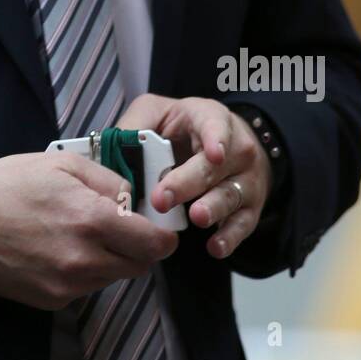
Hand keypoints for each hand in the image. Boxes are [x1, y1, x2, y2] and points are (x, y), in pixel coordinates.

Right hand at [0, 151, 178, 310]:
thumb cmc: (10, 184)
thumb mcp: (63, 163)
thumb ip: (109, 180)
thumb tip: (135, 200)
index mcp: (92, 221)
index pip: (154, 244)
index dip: (163, 236)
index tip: (159, 228)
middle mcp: (85, 261)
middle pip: (139, 266)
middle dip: (137, 247)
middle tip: (117, 226)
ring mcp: (68, 286)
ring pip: (113, 277)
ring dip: (110, 259)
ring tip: (79, 233)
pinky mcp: (52, 301)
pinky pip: (85, 288)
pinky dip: (83, 271)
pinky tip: (58, 249)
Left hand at [116, 94, 273, 260]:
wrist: (227, 145)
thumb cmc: (184, 129)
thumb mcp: (156, 113)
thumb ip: (135, 126)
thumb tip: (111, 152)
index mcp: (210, 119)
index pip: (215, 124)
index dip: (215, 138)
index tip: (213, 154)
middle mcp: (235, 149)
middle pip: (213, 167)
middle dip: (188, 183)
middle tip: (162, 198)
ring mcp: (244, 180)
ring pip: (229, 195)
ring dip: (212, 208)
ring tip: (196, 217)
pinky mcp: (249, 208)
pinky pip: (242, 225)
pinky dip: (229, 237)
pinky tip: (215, 246)